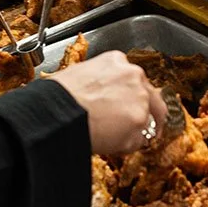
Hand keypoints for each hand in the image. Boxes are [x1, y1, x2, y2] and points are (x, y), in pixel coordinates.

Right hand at [44, 51, 167, 156]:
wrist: (55, 112)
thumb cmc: (58, 97)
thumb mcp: (79, 74)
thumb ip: (100, 81)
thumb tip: (100, 96)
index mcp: (117, 61)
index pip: (135, 79)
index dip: (132, 96)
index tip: (129, 105)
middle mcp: (133, 76)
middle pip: (152, 97)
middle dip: (146, 113)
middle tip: (136, 126)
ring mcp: (139, 99)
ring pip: (148, 119)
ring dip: (135, 130)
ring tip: (115, 138)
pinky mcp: (139, 121)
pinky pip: (140, 140)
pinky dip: (128, 146)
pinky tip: (111, 144)